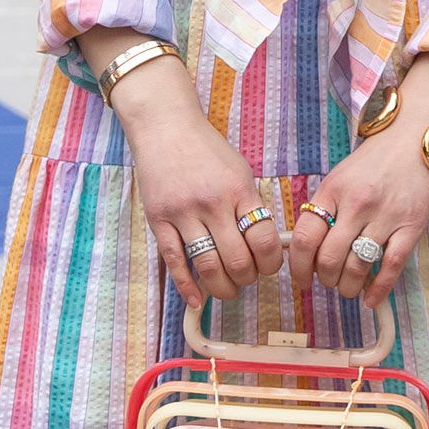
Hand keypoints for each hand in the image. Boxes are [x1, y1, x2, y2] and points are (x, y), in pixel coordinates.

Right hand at [84, 40, 283, 307]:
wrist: (166, 128)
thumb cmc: (207, 152)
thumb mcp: (240, 171)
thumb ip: (251, 205)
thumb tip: (268, 245)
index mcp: (239, 190)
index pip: (264, 239)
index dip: (271, 263)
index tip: (268, 267)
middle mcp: (212, 203)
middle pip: (237, 259)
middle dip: (246, 278)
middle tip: (246, 278)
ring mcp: (183, 213)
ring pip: (207, 266)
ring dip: (222, 287)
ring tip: (227, 289)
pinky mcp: (158, 220)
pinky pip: (174, 262)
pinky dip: (187, 286)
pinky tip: (197, 300)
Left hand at [288, 57, 428, 308]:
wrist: (421, 134)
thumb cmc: (379, 158)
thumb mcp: (342, 175)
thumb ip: (326, 207)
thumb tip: (308, 246)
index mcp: (333, 190)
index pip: (305, 237)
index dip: (299, 266)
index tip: (302, 278)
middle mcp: (357, 203)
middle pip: (329, 258)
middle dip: (325, 279)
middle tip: (328, 281)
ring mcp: (385, 216)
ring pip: (357, 267)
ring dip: (348, 287)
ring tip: (349, 288)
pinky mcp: (412, 225)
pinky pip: (390, 267)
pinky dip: (378, 289)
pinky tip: (370, 299)